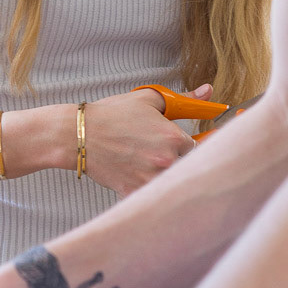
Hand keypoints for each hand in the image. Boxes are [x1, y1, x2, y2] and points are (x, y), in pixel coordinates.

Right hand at [82, 85, 209, 194]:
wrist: (79, 134)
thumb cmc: (112, 115)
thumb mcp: (149, 100)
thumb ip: (183, 99)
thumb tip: (208, 91)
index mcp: (173, 137)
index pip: (194, 146)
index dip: (180, 144)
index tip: (170, 143)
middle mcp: (166, 161)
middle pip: (183, 166)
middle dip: (170, 160)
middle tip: (150, 153)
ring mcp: (150, 179)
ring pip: (167, 182)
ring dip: (158, 175)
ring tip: (138, 163)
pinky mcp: (134, 192)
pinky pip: (149, 195)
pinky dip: (143, 188)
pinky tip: (130, 174)